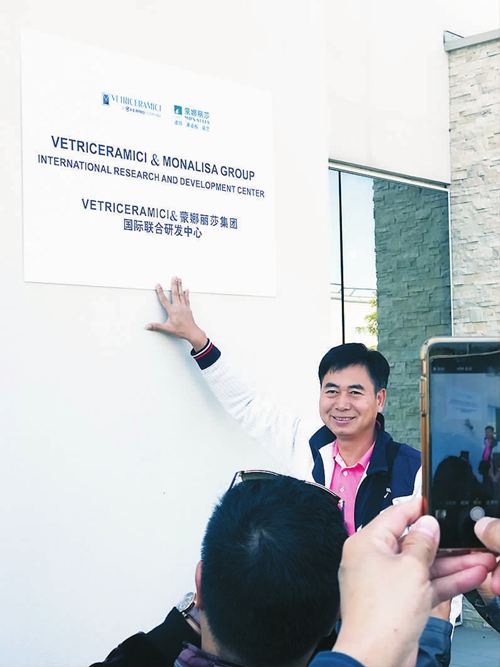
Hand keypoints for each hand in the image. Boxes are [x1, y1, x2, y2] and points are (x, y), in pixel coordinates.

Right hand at [146, 277, 207, 350]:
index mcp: (172, 311)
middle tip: (173, 277)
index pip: (164, 300)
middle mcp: (178, 307)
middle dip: (174, 284)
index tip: (158, 285)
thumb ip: (157, 326)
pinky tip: (187, 289)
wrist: (192, 332)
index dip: (160, 292)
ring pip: (181, 294)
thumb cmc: (181, 330)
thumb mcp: (167, 328)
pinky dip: (186, 294)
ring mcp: (184, 307)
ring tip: (179, 279)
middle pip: (175, 293)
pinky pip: (187, 299)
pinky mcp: (188, 309)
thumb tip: (148, 326)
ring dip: (180, 286)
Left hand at [333, 498, 495, 666]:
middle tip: (467, 538)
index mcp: (366, 543)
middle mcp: (372, 560)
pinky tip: (471, 576)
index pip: (394, 515)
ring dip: (451, 563)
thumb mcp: (411, 568)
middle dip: (443, 542)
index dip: (418, 508)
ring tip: (479, 558)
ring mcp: (385, 582)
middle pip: (412, 542)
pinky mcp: (397, 602)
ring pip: (422, 565)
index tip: (435, 503)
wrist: (376, 658)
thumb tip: (428, 525)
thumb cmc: (381, 615)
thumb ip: (423, 543)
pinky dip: (445, 581)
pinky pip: (423, 584)